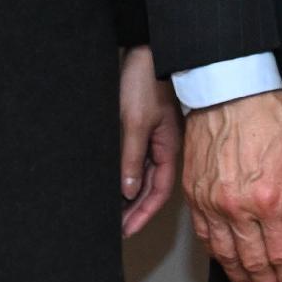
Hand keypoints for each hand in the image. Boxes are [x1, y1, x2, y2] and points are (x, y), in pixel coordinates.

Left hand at [117, 47, 181, 238]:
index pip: (159, 191)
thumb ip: (131, 158)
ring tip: (113, 213)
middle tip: (117, 229)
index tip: (128, 230)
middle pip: (151, 187)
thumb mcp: (135, 122)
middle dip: (135, 210)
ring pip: (143, 175)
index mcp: (168, 147)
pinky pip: (136, 159)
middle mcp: (163, 146)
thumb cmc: (145, 82)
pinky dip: (127, 175)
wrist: (147, 50)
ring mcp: (154, 137)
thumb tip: (128, 190)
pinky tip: (115, 183)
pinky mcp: (143, 127)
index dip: (143, 213)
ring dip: (129, 195)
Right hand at [183, 87, 281, 281]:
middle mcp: (237, 208)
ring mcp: (211, 203)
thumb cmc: (268, 117)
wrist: (227, 91)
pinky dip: (215, 254)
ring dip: (239, 276)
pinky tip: (225, 261)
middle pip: (253, 260)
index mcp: (270, 199)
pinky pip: (203, 236)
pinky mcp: (193, 195)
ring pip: (225, 254)